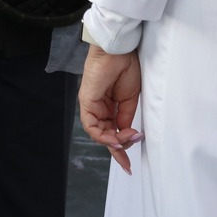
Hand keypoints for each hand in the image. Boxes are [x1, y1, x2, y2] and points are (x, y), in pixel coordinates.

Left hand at [78, 44, 143, 171]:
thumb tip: (125, 136)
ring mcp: (91, 105)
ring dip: (112, 142)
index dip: (119, 149)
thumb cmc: (126, 68)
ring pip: (97, 133)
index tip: (128, 165)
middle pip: (104, 136)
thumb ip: (125, 118)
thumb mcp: (130, 100)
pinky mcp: (86, 101)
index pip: (111, 132)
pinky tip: (115, 137)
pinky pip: (91, 125)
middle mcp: (98, 108)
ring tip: (127, 139)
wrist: (120, 51)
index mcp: (109, 107)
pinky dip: (102, 135)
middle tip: (127, 160)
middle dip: (117, 150)